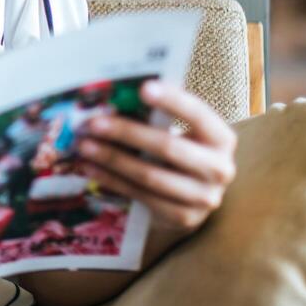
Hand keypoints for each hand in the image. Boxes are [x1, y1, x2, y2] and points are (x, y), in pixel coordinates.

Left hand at [75, 81, 236, 232]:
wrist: (192, 196)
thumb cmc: (179, 150)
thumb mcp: (178, 130)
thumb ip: (156, 115)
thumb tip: (115, 97)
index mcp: (221, 138)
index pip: (198, 114)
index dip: (172, 100)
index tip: (143, 88)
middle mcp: (220, 169)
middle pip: (168, 147)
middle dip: (126, 133)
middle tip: (93, 123)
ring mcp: (205, 198)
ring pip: (150, 175)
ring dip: (112, 159)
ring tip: (84, 145)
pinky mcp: (184, 218)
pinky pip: (142, 196)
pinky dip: (112, 180)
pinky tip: (90, 167)